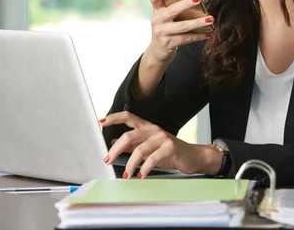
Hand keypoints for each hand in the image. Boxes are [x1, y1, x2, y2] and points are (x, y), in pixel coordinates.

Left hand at [99, 111, 221, 177]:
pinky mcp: (170, 147)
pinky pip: (152, 158)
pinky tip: (140, 176)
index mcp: (147, 127)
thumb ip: (132, 146)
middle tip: (108, 160)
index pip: (128, 117)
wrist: (192, 156)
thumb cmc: (169, 152)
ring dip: (130, 164)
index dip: (114, 118)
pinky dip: (144, 169)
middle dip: (115, 149)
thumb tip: (113, 145)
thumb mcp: (148, 148)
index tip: (101, 121)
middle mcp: (153, 129)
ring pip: (139, 149)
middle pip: (129, 135)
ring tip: (126, 175)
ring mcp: (162, 137)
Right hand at [146, 0, 212, 64]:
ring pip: (182, 26)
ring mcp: (162, 33)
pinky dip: (199, 36)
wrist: (158, 51)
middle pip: (172, 10)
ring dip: (198, 22)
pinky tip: (208, 33)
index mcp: (157, 11)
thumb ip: (174, 7)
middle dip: (185, 4)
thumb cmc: (166, 29)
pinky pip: (186, 38)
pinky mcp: (168, 44)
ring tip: (210, 19)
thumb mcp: (165, 18)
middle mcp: (157, 20)